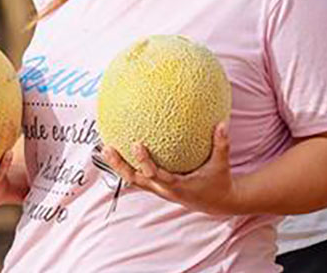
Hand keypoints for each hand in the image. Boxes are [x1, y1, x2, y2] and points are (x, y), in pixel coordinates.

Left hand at [101, 122, 237, 214]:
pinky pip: (139, 177)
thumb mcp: (221, 164)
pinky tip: (119, 151)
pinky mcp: (157, 188)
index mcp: (177, 185)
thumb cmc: (218, 181)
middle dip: (120, 165)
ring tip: (104, 148)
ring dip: (118, 166)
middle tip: (107, 148)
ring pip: (133, 180)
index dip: (144, 162)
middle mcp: (164, 189)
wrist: (217, 203)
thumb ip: (221, 144)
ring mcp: (159, 190)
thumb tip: (222, 122)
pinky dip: (127, 167)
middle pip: (136, 179)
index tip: (136, 144)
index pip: (156, 174)